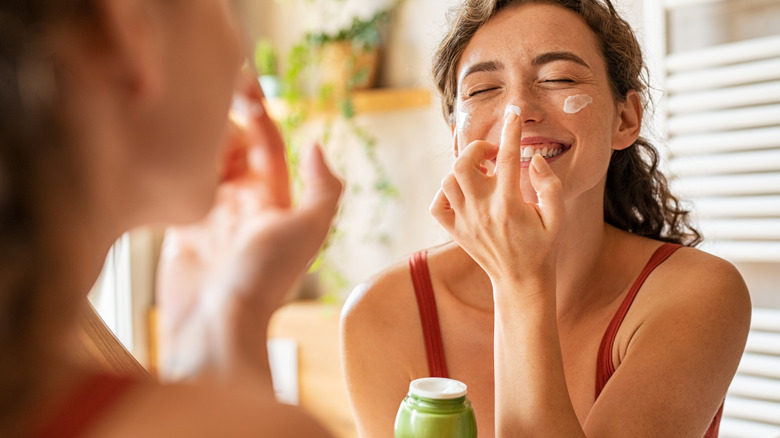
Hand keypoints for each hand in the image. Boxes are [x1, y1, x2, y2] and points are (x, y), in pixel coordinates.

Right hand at [156, 75, 342, 381]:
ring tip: (185, 128)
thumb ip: (322, 187)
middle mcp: (244, 204)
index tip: (240, 84)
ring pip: (205, 163)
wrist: (215, 326)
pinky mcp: (180, 229)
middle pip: (232, 148)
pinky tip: (167, 152)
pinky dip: (175, 170)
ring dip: (198, 143)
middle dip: (223, 124)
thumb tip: (315, 144)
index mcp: (275, 200)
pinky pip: (178, 187)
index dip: (257, 113)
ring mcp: (211, 216)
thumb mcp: (307, 230)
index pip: (267, 143)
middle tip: (204, 107)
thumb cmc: (264, 280)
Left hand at [430, 106, 563, 286]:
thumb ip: (550, 186)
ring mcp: (465, 221)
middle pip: (463, 164)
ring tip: (481, 174)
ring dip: (462, 169)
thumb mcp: (557, 217)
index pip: (506, 158)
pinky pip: (437, 205)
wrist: (521, 282)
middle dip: (476, 149)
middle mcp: (483, 211)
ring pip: (448, 181)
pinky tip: (463, 193)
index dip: (510, 131)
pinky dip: (445, 193)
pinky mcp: (455, 231)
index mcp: (510, 205)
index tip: (513, 114)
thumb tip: (533, 159)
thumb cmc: (543, 248)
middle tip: (492, 154)